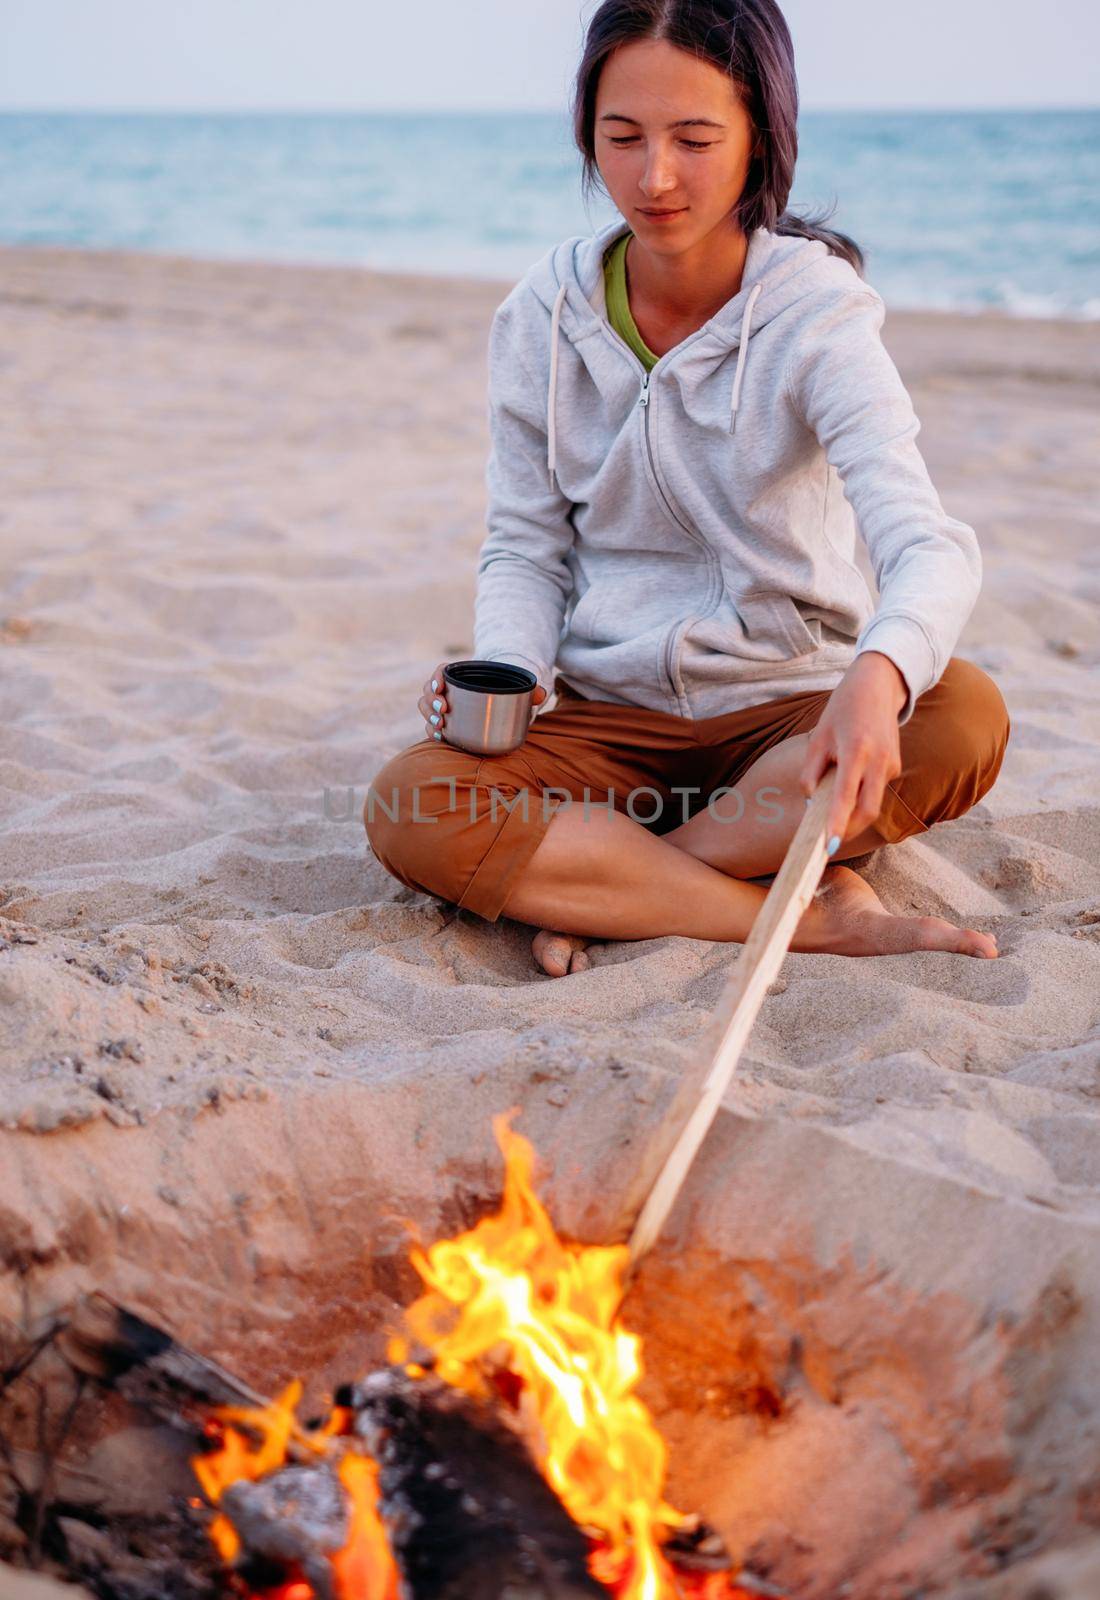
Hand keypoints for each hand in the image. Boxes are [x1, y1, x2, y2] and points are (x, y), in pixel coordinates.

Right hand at [418, 663, 547, 741]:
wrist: (500, 707)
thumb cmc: (505, 693)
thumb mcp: (516, 689)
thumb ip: (529, 691)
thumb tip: (541, 694)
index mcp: (461, 676)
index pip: (441, 671)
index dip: (436, 677)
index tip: (440, 686)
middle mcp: (448, 691)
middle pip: (429, 691)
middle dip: (432, 701)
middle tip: (443, 710)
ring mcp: (444, 708)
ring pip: (426, 708)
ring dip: (429, 716)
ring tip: (441, 725)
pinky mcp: (445, 724)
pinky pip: (431, 727)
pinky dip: (433, 732)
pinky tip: (442, 737)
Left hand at [799, 652, 906, 849]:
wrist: (879, 686)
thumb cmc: (843, 709)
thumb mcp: (819, 736)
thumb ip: (811, 769)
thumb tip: (811, 800)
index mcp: (856, 751)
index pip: (847, 797)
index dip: (838, 824)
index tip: (828, 846)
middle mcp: (879, 761)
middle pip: (868, 811)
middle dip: (850, 831)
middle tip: (828, 843)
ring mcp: (891, 765)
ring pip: (873, 802)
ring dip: (854, 814)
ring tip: (832, 815)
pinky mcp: (895, 766)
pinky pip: (876, 790)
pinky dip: (860, 797)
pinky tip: (847, 790)